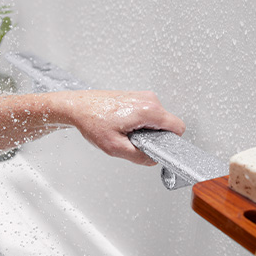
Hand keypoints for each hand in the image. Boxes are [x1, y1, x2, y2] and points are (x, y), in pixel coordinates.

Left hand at [59, 90, 184, 165]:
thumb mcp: (115, 147)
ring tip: (125, 132)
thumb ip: (139, 156)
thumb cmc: (92, 120)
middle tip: (133, 141)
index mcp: (148, 110)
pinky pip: (148, 114)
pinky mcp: (137, 96)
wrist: (77, 107)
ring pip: (157, 120)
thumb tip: (153, 159)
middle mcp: (149, 99)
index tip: (157, 148)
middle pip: (167, 124)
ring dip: (146, 130)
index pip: (178, 127)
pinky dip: (139, 123)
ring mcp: (143, 96)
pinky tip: (123, 125)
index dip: (170, 142)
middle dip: (155, 137)